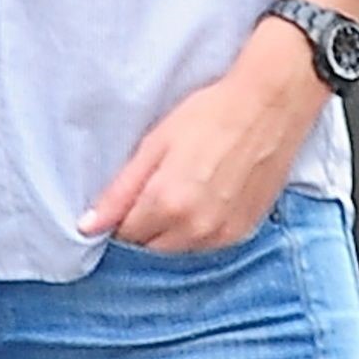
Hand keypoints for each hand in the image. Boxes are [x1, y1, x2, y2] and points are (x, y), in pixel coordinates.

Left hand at [80, 20, 331, 251]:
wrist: (269, 107)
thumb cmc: (211, 116)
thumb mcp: (155, 145)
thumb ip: (120, 191)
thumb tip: (89, 225)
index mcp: (166, 204)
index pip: (124, 235)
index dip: (119, 217)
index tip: (126, 199)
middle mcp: (194, 228)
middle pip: (149, 249)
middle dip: (143, 228)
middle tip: (153, 191)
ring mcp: (222, 235)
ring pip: (178, 251)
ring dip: (170, 233)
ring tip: (181, 192)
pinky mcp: (243, 232)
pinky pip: (206, 246)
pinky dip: (197, 232)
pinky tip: (203, 200)